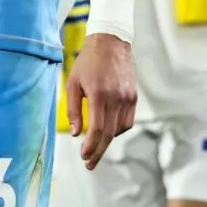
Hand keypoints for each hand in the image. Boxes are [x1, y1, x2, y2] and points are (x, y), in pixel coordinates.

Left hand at [64, 33, 136, 168]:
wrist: (111, 42)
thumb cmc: (87, 62)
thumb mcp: (73, 82)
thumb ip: (73, 109)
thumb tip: (76, 133)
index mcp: (99, 95)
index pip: (98, 129)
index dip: (91, 146)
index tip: (84, 156)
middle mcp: (116, 98)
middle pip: (110, 134)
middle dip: (99, 152)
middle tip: (89, 164)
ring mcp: (127, 98)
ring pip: (120, 129)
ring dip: (108, 141)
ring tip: (95, 147)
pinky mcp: (133, 97)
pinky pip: (127, 121)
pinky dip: (118, 130)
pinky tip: (108, 131)